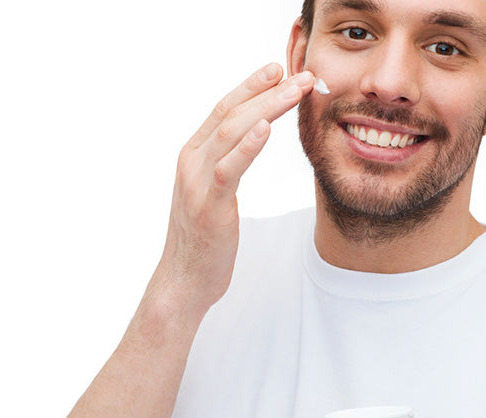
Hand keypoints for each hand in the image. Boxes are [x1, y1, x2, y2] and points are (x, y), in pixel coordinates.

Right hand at [145, 63, 313, 320]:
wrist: (183, 281)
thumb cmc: (205, 239)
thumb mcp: (214, 192)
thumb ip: (227, 162)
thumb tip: (252, 138)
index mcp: (193, 155)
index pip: (225, 108)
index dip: (252, 85)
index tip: (279, 68)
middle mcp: (191, 161)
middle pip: (232, 112)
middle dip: (269, 89)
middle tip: (302, 74)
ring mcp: (196, 182)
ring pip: (232, 132)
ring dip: (268, 107)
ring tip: (297, 90)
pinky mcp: (208, 205)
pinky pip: (229, 169)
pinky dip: (248, 145)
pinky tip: (267, 127)